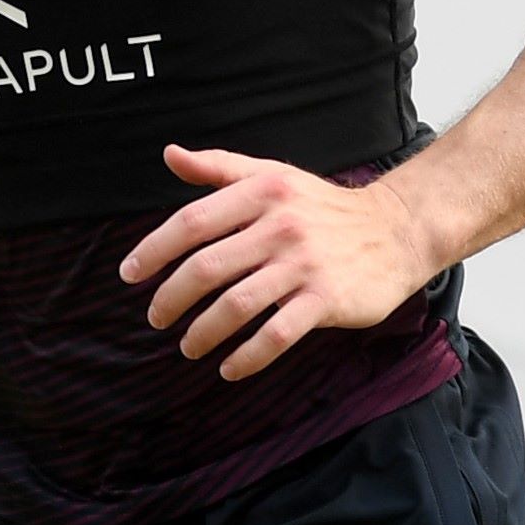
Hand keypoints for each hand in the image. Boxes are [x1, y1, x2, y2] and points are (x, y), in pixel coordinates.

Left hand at [118, 144, 437, 381]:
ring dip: (202, 332)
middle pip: (205, 268)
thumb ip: (219, 168)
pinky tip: (228, 368)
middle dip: (170, 299)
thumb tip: (169, 155)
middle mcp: (280, 225)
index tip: (129, 275)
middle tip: (156, 318)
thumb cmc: (323, 205)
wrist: (396, 230)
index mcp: (261, 192)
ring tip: (187, 346)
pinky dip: (246, 357)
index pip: (191, 222)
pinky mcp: (326, 300)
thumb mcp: (272, 175)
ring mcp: (304, 265)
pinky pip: (275, 335)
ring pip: (235, 305)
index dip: (153, 251)